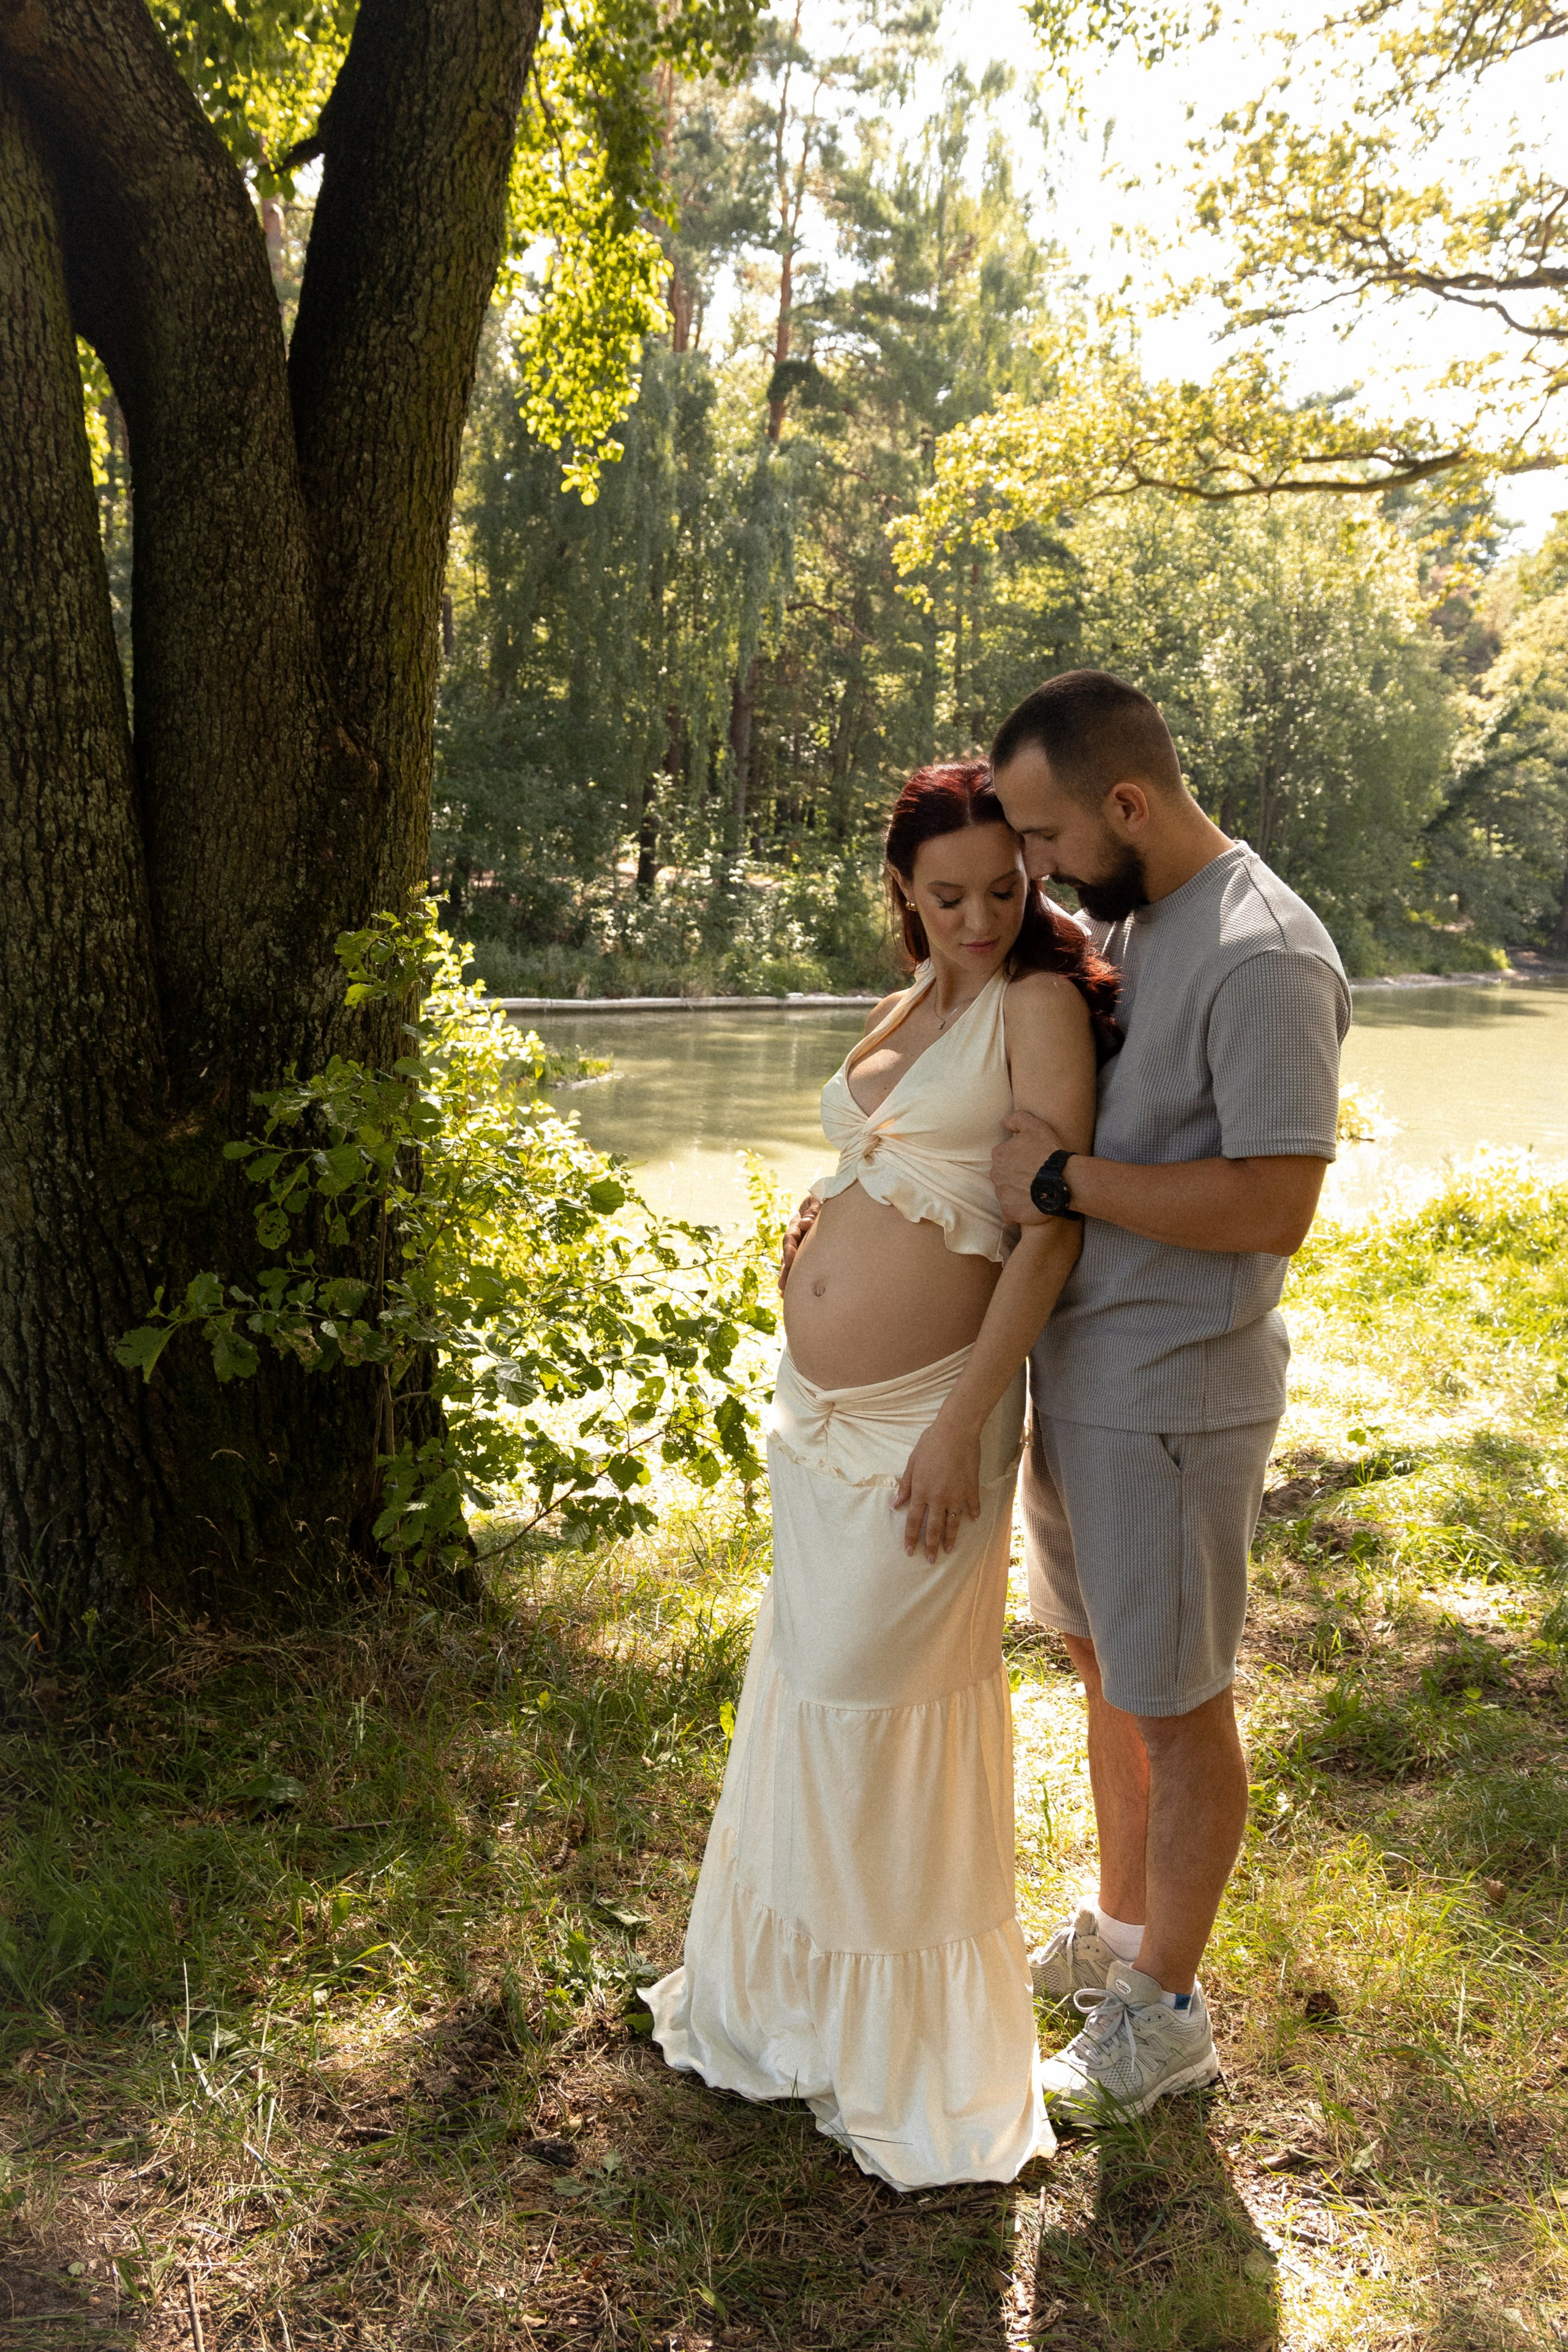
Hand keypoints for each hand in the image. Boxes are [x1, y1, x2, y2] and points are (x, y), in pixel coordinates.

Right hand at [778, 1193, 820, 1292]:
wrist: (830, 1201)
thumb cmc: (826, 1198)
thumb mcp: (820, 1199)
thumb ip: (814, 1209)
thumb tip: (806, 1223)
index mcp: (798, 1222)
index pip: (791, 1236)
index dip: (790, 1248)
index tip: (790, 1259)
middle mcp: (796, 1235)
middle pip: (787, 1254)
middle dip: (785, 1270)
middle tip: (783, 1283)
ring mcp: (800, 1245)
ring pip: (791, 1263)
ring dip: (787, 1278)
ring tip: (784, 1293)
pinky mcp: (807, 1254)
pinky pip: (799, 1267)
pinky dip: (795, 1279)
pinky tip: (790, 1294)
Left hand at [892, 1413, 982, 1561]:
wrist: (956, 1431)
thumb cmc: (930, 1443)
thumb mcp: (912, 1463)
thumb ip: (906, 1486)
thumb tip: (896, 1504)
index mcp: (921, 1492)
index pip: (914, 1521)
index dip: (911, 1538)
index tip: (910, 1552)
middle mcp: (938, 1498)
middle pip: (933, 1528)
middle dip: (931, 1546)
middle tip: (930, 1560)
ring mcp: (957, 1495)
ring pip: (953, 1523)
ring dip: (951, 1538)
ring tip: (949, 1549)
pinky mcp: (971, 1488)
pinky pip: (972, 1506)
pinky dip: (972, 1514)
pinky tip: (972, 1521)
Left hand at [991, 1109, 1066, 1224]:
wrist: (1062, 1180)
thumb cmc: (1049, 1152)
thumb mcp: (1035, 1126)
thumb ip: (1017, 1119)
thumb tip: (1004, 1122)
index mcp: (999, 1154)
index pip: (1005, 1156)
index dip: (1019, 1158)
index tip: (1032, 1161)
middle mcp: (995, 1174)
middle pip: (1004, 1175)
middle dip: (1016, 1175)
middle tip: (1034, 1176)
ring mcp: (1001, 1194)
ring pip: (1006, 1192)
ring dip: (1017, 1192)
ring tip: (1036, 1191)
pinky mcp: (1009, 1211)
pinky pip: (1009, 1212)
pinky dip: (1017, 1210)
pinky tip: (1030, 1206)